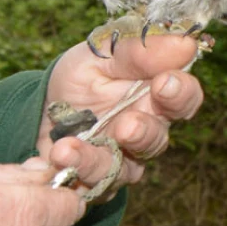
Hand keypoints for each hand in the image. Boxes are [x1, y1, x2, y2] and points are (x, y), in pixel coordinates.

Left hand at [38, 33, 206, 190]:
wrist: (41, 111)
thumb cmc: (81, 78)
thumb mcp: (100, 54)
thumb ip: (137, 51)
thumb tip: (185, 42)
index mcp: (154, 96)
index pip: (184, 98)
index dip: (181, 93)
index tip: (165, 82)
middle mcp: (146, 132)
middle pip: (157, 140)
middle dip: (143, 133)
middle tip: (127, 126)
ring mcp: (123, 161)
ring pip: (123, 169)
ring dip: (96, 159)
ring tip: (68, 148)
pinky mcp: (97, 182)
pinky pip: (91, 183)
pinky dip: (72, 170)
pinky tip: (56, 155)